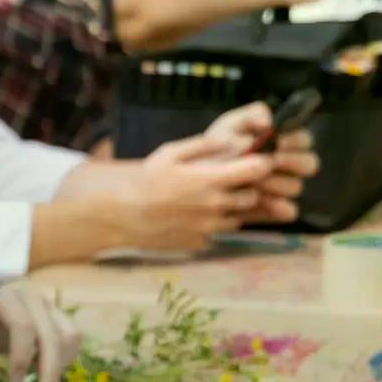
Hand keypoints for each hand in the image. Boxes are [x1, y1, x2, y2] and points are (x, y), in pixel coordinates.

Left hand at [0, 284, 80, 381]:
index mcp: (6, 298)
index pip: (24, 326)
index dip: (22, 356)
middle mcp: (32, 300)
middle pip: (53, 334)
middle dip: (51, 370)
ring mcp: (45, 309)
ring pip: (70, 335)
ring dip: (62, 365)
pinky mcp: (53, 320)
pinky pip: (71, 339)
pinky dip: (65, 359)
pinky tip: (44, 375)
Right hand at [132, 124, 308, 242]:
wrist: (122, 214)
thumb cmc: (145, 180)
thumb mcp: (170, 153)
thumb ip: (204, 144)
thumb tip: (233, 140)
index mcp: (211, 180)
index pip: (259, 169)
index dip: (259, 163)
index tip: (251, 162)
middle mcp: (216, 205)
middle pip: (254, 195)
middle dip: (247, 187)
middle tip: (228, 182)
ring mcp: (210, 226)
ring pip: (241, 216)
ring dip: (233, 207)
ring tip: (209, 199)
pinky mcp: (202, 241)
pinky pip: (221, 231)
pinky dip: (217, 222)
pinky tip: (196, 214)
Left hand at [201, 100, 320, 222]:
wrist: (197, 175)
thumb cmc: (218, 146)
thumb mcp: (230, 126)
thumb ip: (250, 117)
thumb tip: (268, 122)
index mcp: (285, 142)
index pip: (304, 140)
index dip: (295, 141)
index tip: (278, 142)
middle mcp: (290, 166)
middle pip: (309, 164)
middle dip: (291, 162)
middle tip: (269, 162)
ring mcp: (283, 189)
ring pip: (296, 187)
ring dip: (276, 184)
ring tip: (252, 181)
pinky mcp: (273, 209)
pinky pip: (287, 211)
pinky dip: (277, 207)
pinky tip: (258, 201)